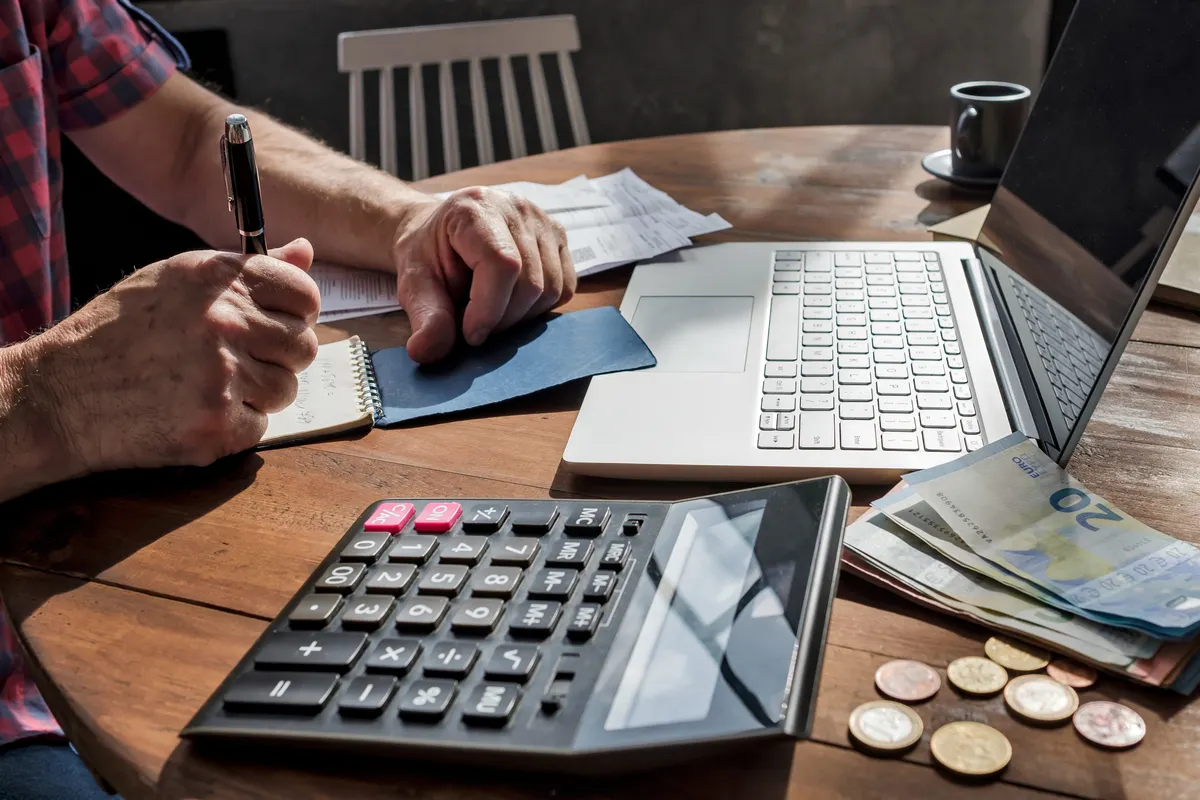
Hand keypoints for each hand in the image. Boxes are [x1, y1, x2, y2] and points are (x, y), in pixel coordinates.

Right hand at [27, 238, 319, 472]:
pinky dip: (235, 425)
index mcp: (217, 279)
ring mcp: (223, 375)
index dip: (297, 314)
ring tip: (211, 386)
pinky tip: (196, 411)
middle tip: (240, 362)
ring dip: (259, 394)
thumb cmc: (116, 334)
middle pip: (302, 346)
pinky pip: (260, 426)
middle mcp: (225, 321)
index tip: (280, 324)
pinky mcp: (218, 424)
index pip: (302, 294)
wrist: (58, 396)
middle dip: (279, 358)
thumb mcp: (174, 281)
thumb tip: (305, 252)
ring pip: (286, 388)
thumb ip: (246, 270)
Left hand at [392, 187, 576, 362]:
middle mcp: (517, 208)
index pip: (502, 264)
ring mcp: (544, 221)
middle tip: (475, 323)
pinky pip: (565, 288)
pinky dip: (540, 307)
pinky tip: (513, 301)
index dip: (490, 309)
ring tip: (491, 310)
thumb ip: (424, 315)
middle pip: (531, 283)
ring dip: (521, 316)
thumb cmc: (429, 254)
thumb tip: (427, 352)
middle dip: (503, 319)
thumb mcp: (414, 282)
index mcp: (476, 209)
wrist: (443, 233)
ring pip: (551, 290)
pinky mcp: (559, 238)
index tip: (472, 335)